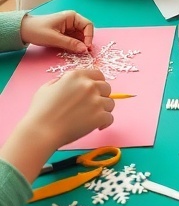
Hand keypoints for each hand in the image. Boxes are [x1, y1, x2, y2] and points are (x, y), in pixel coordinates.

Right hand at [0, 67, 113, 185]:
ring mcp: (96, 101)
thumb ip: (61, 81)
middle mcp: (89, 85)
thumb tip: (67, 82)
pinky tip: (98, 126)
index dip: (97, 83)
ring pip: (110, 103)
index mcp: (76, 76)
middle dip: (101, 96)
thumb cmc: (40, 111)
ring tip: (93, 117)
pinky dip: (105, 123)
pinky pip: (110, 118)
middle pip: (107, 87)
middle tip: (93, 106)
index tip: (94, 91)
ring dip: (104, 110)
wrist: (42, 131)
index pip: (98, 74)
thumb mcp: (47, 87)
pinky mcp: (100, 116)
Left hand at [20, 11, 94, 53]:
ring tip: (80, 54)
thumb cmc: (37, 30)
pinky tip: (75, 51)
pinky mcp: (65, 34)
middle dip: (86, 42)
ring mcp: (69, 28)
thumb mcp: (54, 38)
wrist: (24, 31)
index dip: (89, 36)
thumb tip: (84, 49)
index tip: (87, 47)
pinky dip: (75, 46)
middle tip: (85, 53)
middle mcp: (72, 21)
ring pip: (80, 37)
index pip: (87, 25)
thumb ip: (70, 43)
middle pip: (85, 31)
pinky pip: (74, 40)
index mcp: (71, 17)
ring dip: (81, 45)